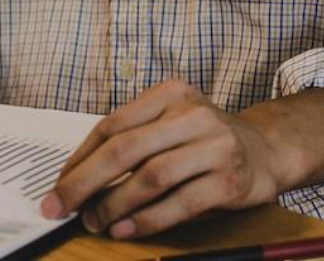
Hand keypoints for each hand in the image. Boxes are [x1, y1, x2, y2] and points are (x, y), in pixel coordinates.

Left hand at [40, 80, 284, 238]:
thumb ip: (131, 143)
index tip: (57, 186)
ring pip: (151, 176)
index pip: (111, 125)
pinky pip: (180, 203)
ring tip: (94, 222)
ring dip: (114, 205)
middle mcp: (193, 113)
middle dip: (84, 182)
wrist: (266, 150)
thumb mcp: (170, 125)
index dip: (78, 159)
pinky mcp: (230, 179)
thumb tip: (75, 180)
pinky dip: (147, 220)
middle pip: (125, 149)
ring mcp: (215, 145)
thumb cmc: (204, 141)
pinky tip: (125, 230)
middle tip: (59, 207)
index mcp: (170, 94)